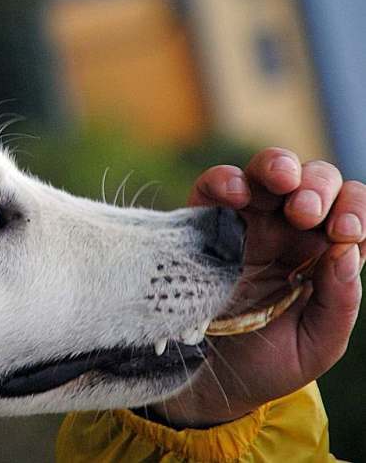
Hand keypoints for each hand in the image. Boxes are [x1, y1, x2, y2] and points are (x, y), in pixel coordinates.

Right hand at [150, 147, 364, 427]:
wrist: (209, 384)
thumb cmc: (267, 364)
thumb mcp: (319, 343)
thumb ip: (340, 300)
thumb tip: (344, 249)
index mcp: (322, 254)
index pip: (350, 211)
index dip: (355, 210)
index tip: (343, 233)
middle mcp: (286, 231)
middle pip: (314, 180)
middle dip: (319, 187)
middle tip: (306, 215)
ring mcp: (244, 224)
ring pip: (267, 172)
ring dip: (278, 167)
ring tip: (281, 184)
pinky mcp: (203, 226)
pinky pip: (213, 188)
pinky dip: (224, 180)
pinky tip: (235, 192)